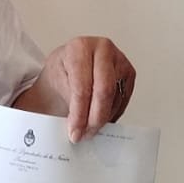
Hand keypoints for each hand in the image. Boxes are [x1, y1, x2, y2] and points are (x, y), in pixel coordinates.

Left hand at [17, 36, 136, 142]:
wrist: (68, 66)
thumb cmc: (61, 73)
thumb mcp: (54, 83)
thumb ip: (66, 103)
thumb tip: (76, 129)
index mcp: (79, 47)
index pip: (82, 87)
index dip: (79, 114)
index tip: (75, 132)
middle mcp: (102, 49)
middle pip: (104, 91)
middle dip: (94, 119)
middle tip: (85, 135)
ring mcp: (118, 59)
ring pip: (115, 98)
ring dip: (103, 118)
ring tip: (89, 129)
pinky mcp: (129, 72)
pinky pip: (124, 99)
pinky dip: (112, 113)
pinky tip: (100, 118)